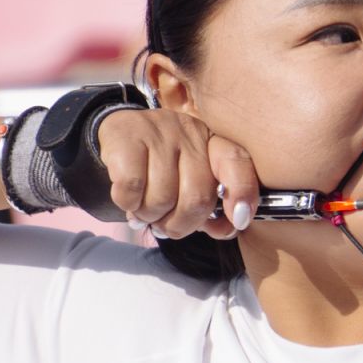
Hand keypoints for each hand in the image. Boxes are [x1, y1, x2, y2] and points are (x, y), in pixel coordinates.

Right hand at [95, 109, 259, 240]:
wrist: (119, 135)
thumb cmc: (164, 167)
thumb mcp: (192, 181)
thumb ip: (211, 207)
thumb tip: (226, 230)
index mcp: (213, 143)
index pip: (236, 162)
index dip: (243, 193)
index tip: (240, 219)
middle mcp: (191, 133)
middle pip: (197, 197)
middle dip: (181, 224)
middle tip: (166, 225)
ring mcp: (159, 132)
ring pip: (162, 197)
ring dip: (151, 216)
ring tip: (145, 209)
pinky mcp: (126, 137)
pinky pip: (131, 188)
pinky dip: (129, 204)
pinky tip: (129, 198)